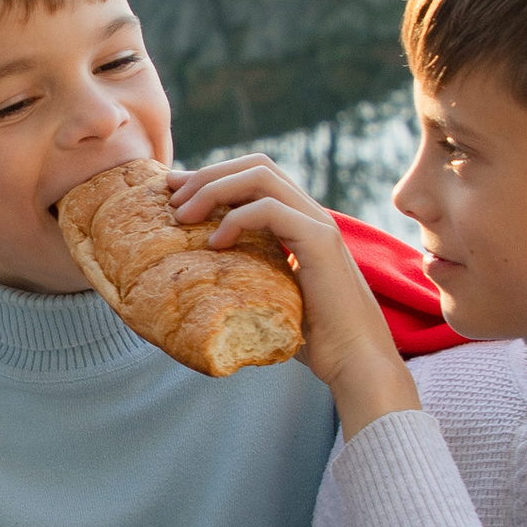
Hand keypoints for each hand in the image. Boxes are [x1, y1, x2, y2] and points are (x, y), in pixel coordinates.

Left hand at [170, 155, 418, 437]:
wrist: (355, 362)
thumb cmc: (312, 339)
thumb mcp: (268, 296)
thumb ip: (244, 277)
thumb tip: (194, 282)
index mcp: (299, 222)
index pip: (255, 176)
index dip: (213, 176)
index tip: (176, 192)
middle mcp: (311, 214)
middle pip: (256, 165)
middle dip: (208, 174)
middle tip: (171, 196)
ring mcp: (318, 224)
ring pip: (261, 175)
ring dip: (214, 187)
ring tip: (183, 215)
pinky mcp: (320, 241)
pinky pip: (269, 209)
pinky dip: (235, 219)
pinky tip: (215, 243)